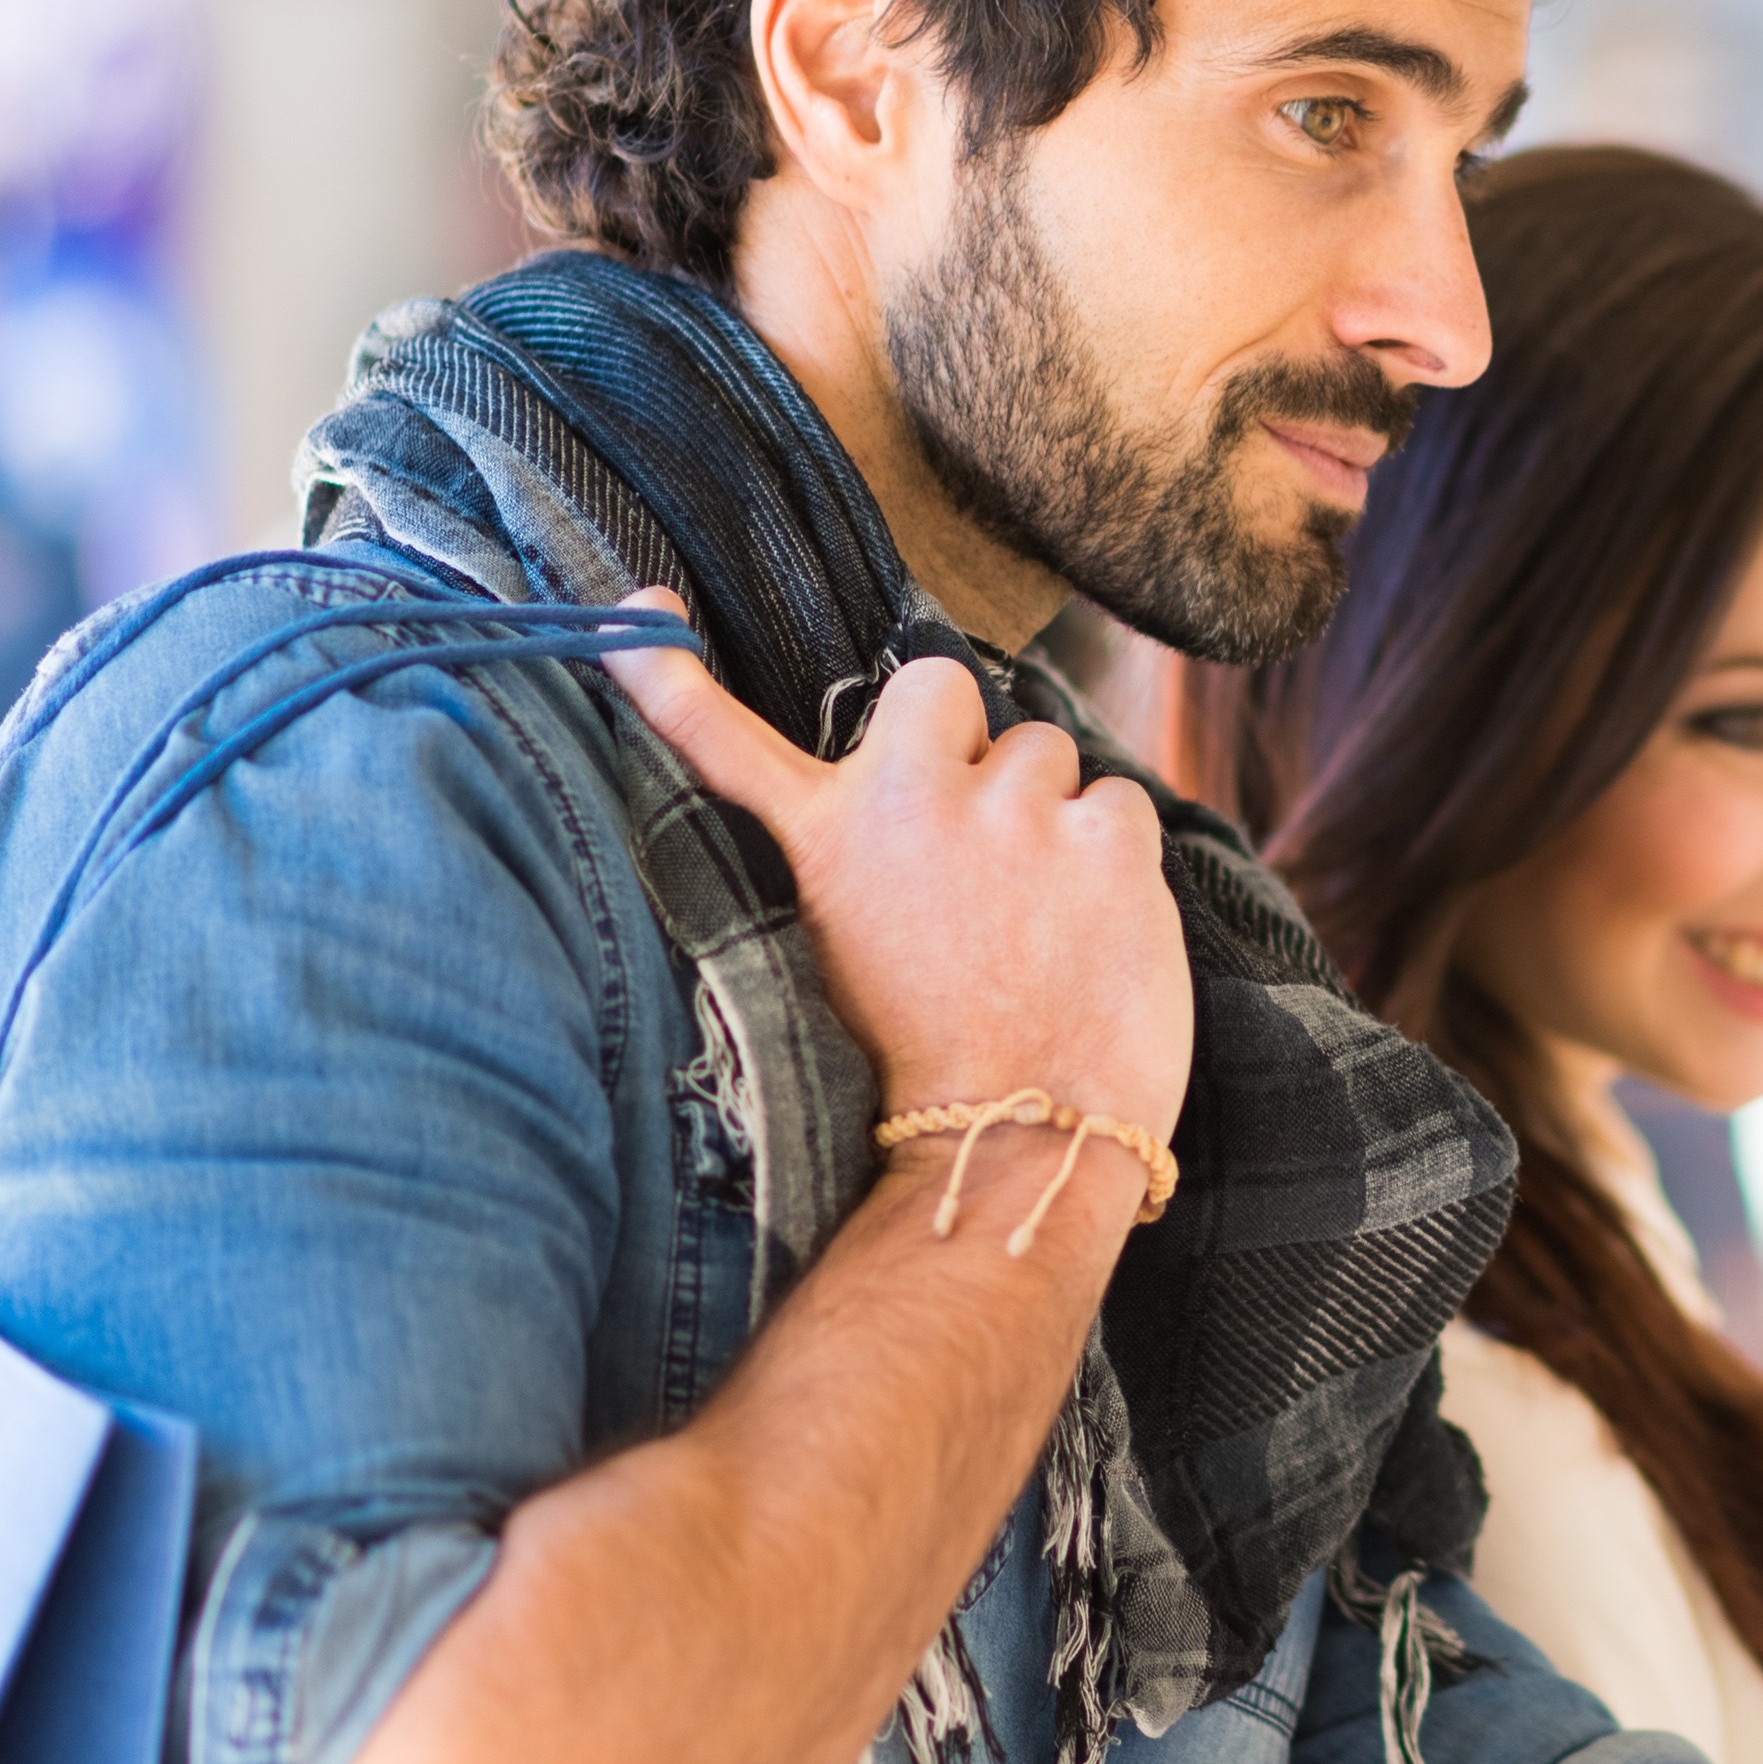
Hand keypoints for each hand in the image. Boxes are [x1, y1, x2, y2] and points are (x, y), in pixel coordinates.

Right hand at [601, 592, 1191, 1143]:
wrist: (1014, 1144)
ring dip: (1046, 812)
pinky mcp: (1108, 837)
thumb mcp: (843, 958)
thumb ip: (863, 863)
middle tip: (976, 836)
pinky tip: (1096, 929)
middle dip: (961, 738)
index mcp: (828, 838)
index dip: (673, 680)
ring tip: (1037, 914)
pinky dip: (1116, 858)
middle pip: (938, 686)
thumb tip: (896, 808)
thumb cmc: (932, 1069)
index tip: (642, 618)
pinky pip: (1120, 803)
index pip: (731, 742)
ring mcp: (1015, 810)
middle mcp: (913, 801)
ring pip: (1044, 750)